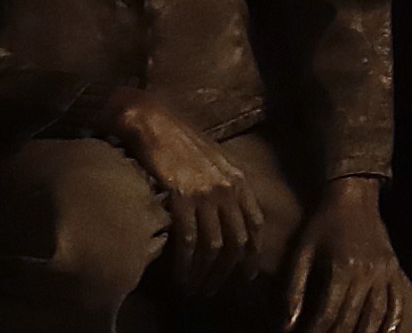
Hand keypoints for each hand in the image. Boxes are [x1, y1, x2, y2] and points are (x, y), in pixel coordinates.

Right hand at [98, 87, 278, 271]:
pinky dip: (187, 263)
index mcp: (239, 180)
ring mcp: (207, 193)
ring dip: (206, 273)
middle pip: (238, 240)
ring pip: (216, 245)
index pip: (255, 225)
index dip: (251, 254)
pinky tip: (180, 276)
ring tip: (195, 288)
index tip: (243, 276)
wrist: (156, 122)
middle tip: (213, 289)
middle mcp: (229, 187)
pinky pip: (190, 240)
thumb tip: (228, 217)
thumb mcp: (215, 161)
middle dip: (228, 271)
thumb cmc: (182, 141)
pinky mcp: (182, 197)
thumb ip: (226, 186)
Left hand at [283, 178, 411, 332]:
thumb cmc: (323, 225)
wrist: (354, 197)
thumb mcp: (302, 253)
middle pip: (351, 318)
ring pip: (376, 314)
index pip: (327, 313)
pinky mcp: (393, 269)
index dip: (313, 332)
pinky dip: (392, 320)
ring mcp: (383, 271)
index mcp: (341, 268)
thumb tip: (287, 325)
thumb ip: (294, 290)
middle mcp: (366, 272)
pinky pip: (397, 300)